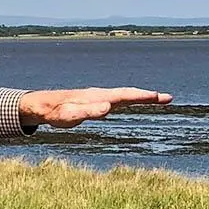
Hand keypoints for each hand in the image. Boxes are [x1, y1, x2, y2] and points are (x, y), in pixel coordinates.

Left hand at [18, 87, 172, 128]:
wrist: (39, 106)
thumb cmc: (53, 112)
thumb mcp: (69, 115)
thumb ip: (87, 111)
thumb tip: (109, 106)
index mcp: (97, 97)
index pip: (125, 95)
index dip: (143, 96)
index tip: (161, 96)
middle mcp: (99, 95)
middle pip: (128, 94)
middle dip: (148, 96)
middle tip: (168, 98)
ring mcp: (96, 98)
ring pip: (123, 96)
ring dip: (141, 97)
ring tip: (158, 99)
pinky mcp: (93, 103)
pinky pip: (116, 100)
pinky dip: (129, 100)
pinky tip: (132, 103)